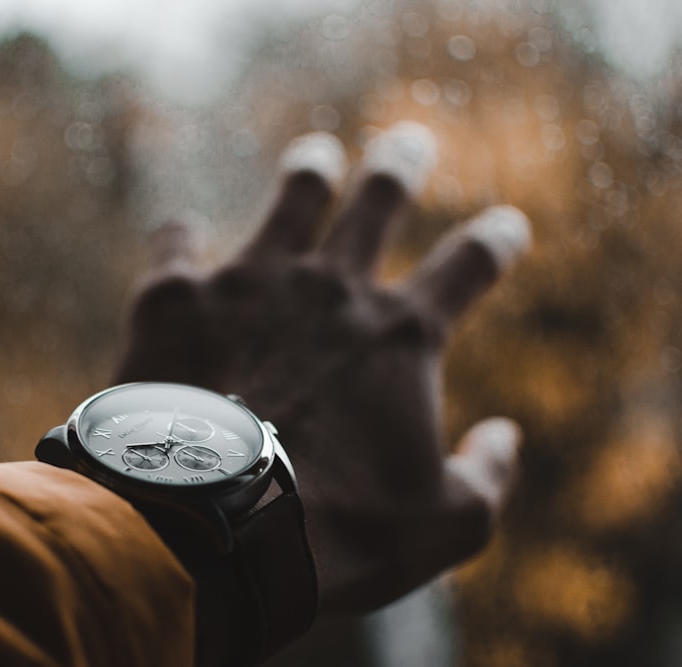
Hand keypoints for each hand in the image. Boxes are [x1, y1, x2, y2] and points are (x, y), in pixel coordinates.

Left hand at [114, 122, 529, 614]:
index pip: (468, 266)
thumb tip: (505, 437)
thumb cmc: (333, 535)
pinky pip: (178, 240)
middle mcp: (330, 288)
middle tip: (409, 141)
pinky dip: (182, 236)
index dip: (494, 242)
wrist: (209, 529)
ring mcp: (250, 282)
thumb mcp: (444, 528)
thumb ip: (488, 478)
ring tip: (315, 156)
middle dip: (400, 165)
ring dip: (309, 173)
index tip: (506, 225)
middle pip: (379, 200)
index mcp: (400, 334)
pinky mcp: (175, 297)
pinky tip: (182, 233)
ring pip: (291, 199)